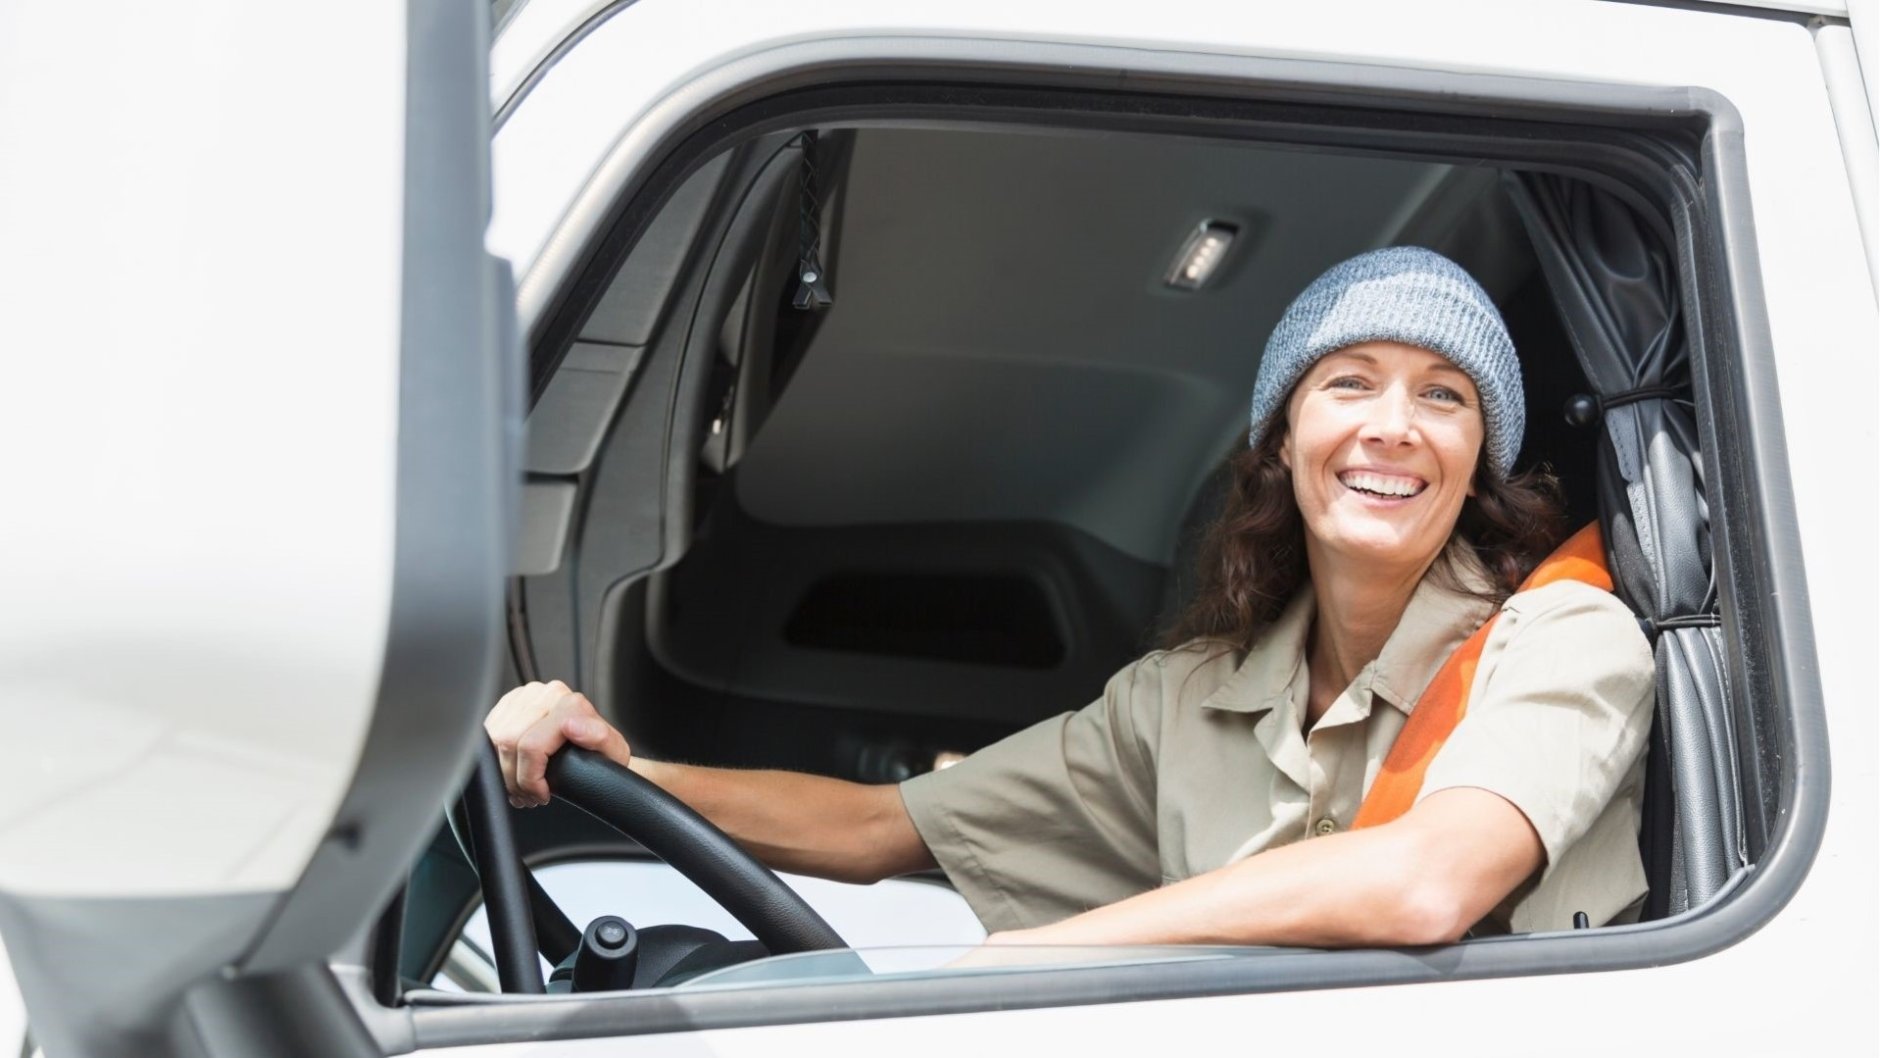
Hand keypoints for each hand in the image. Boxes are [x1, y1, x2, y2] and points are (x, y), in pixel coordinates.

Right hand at [484, 680, 630, 807]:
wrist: (597, 752)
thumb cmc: (603, 756)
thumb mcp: (613, 752)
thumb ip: (598, 737)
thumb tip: (570, 725)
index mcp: (569, 702)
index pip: (530, 745)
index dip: (530, 778)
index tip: (541, 795)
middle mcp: (546, 693)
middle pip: (507, 742)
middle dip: (514, 779)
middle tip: (529, 796)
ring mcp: (526, 695)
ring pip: (494, 738)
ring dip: (503, 771)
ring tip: (522, 787)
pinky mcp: (509, 702)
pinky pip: (488, 733)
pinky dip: (496, 758)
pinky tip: (513, 770)